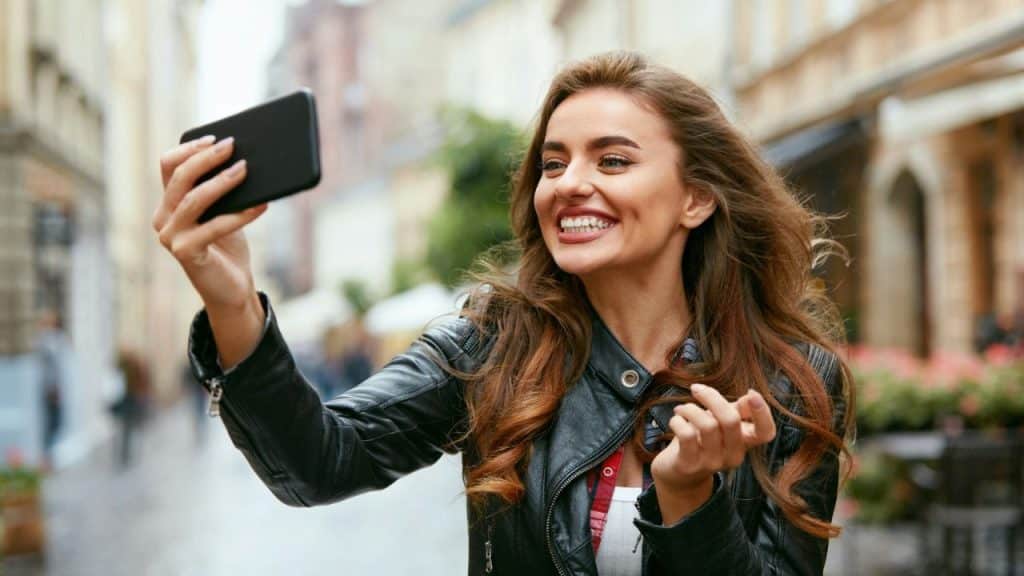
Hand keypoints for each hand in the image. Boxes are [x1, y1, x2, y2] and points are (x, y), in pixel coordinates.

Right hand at [152, 135, 266, 312]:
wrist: (231, 288)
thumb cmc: (228, 247)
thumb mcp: (223, 212)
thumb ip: (222, 190)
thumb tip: (245, 159)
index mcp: (168, 203)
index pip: (168, 166)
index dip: (189, 149)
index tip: (215, 138)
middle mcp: (163, 218)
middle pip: (179, 177)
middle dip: (206, 158)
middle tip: (233, 145)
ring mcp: (171, 236)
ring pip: (194, 199)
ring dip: (222, 182)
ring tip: (246, 168)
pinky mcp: (186, 253)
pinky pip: (215, 226)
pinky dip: (240, 214)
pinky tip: (261, 205)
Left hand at [651, 383, 775, 495]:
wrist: (680, 474)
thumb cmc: (703, 440)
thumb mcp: (722, 424)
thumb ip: (738, 410)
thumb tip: (751, 396)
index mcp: (745, 442)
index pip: (766, 432)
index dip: (763, 412)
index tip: (751, 393)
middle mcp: (733, 455)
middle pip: (731, 420)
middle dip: (711, 398)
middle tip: (696, 389)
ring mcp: (712, 462)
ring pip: (707, 425)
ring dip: (690, 409)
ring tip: (681, 409)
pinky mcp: (690, 465)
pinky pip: (686, 435)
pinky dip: (678, 421)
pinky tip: (675, 420)